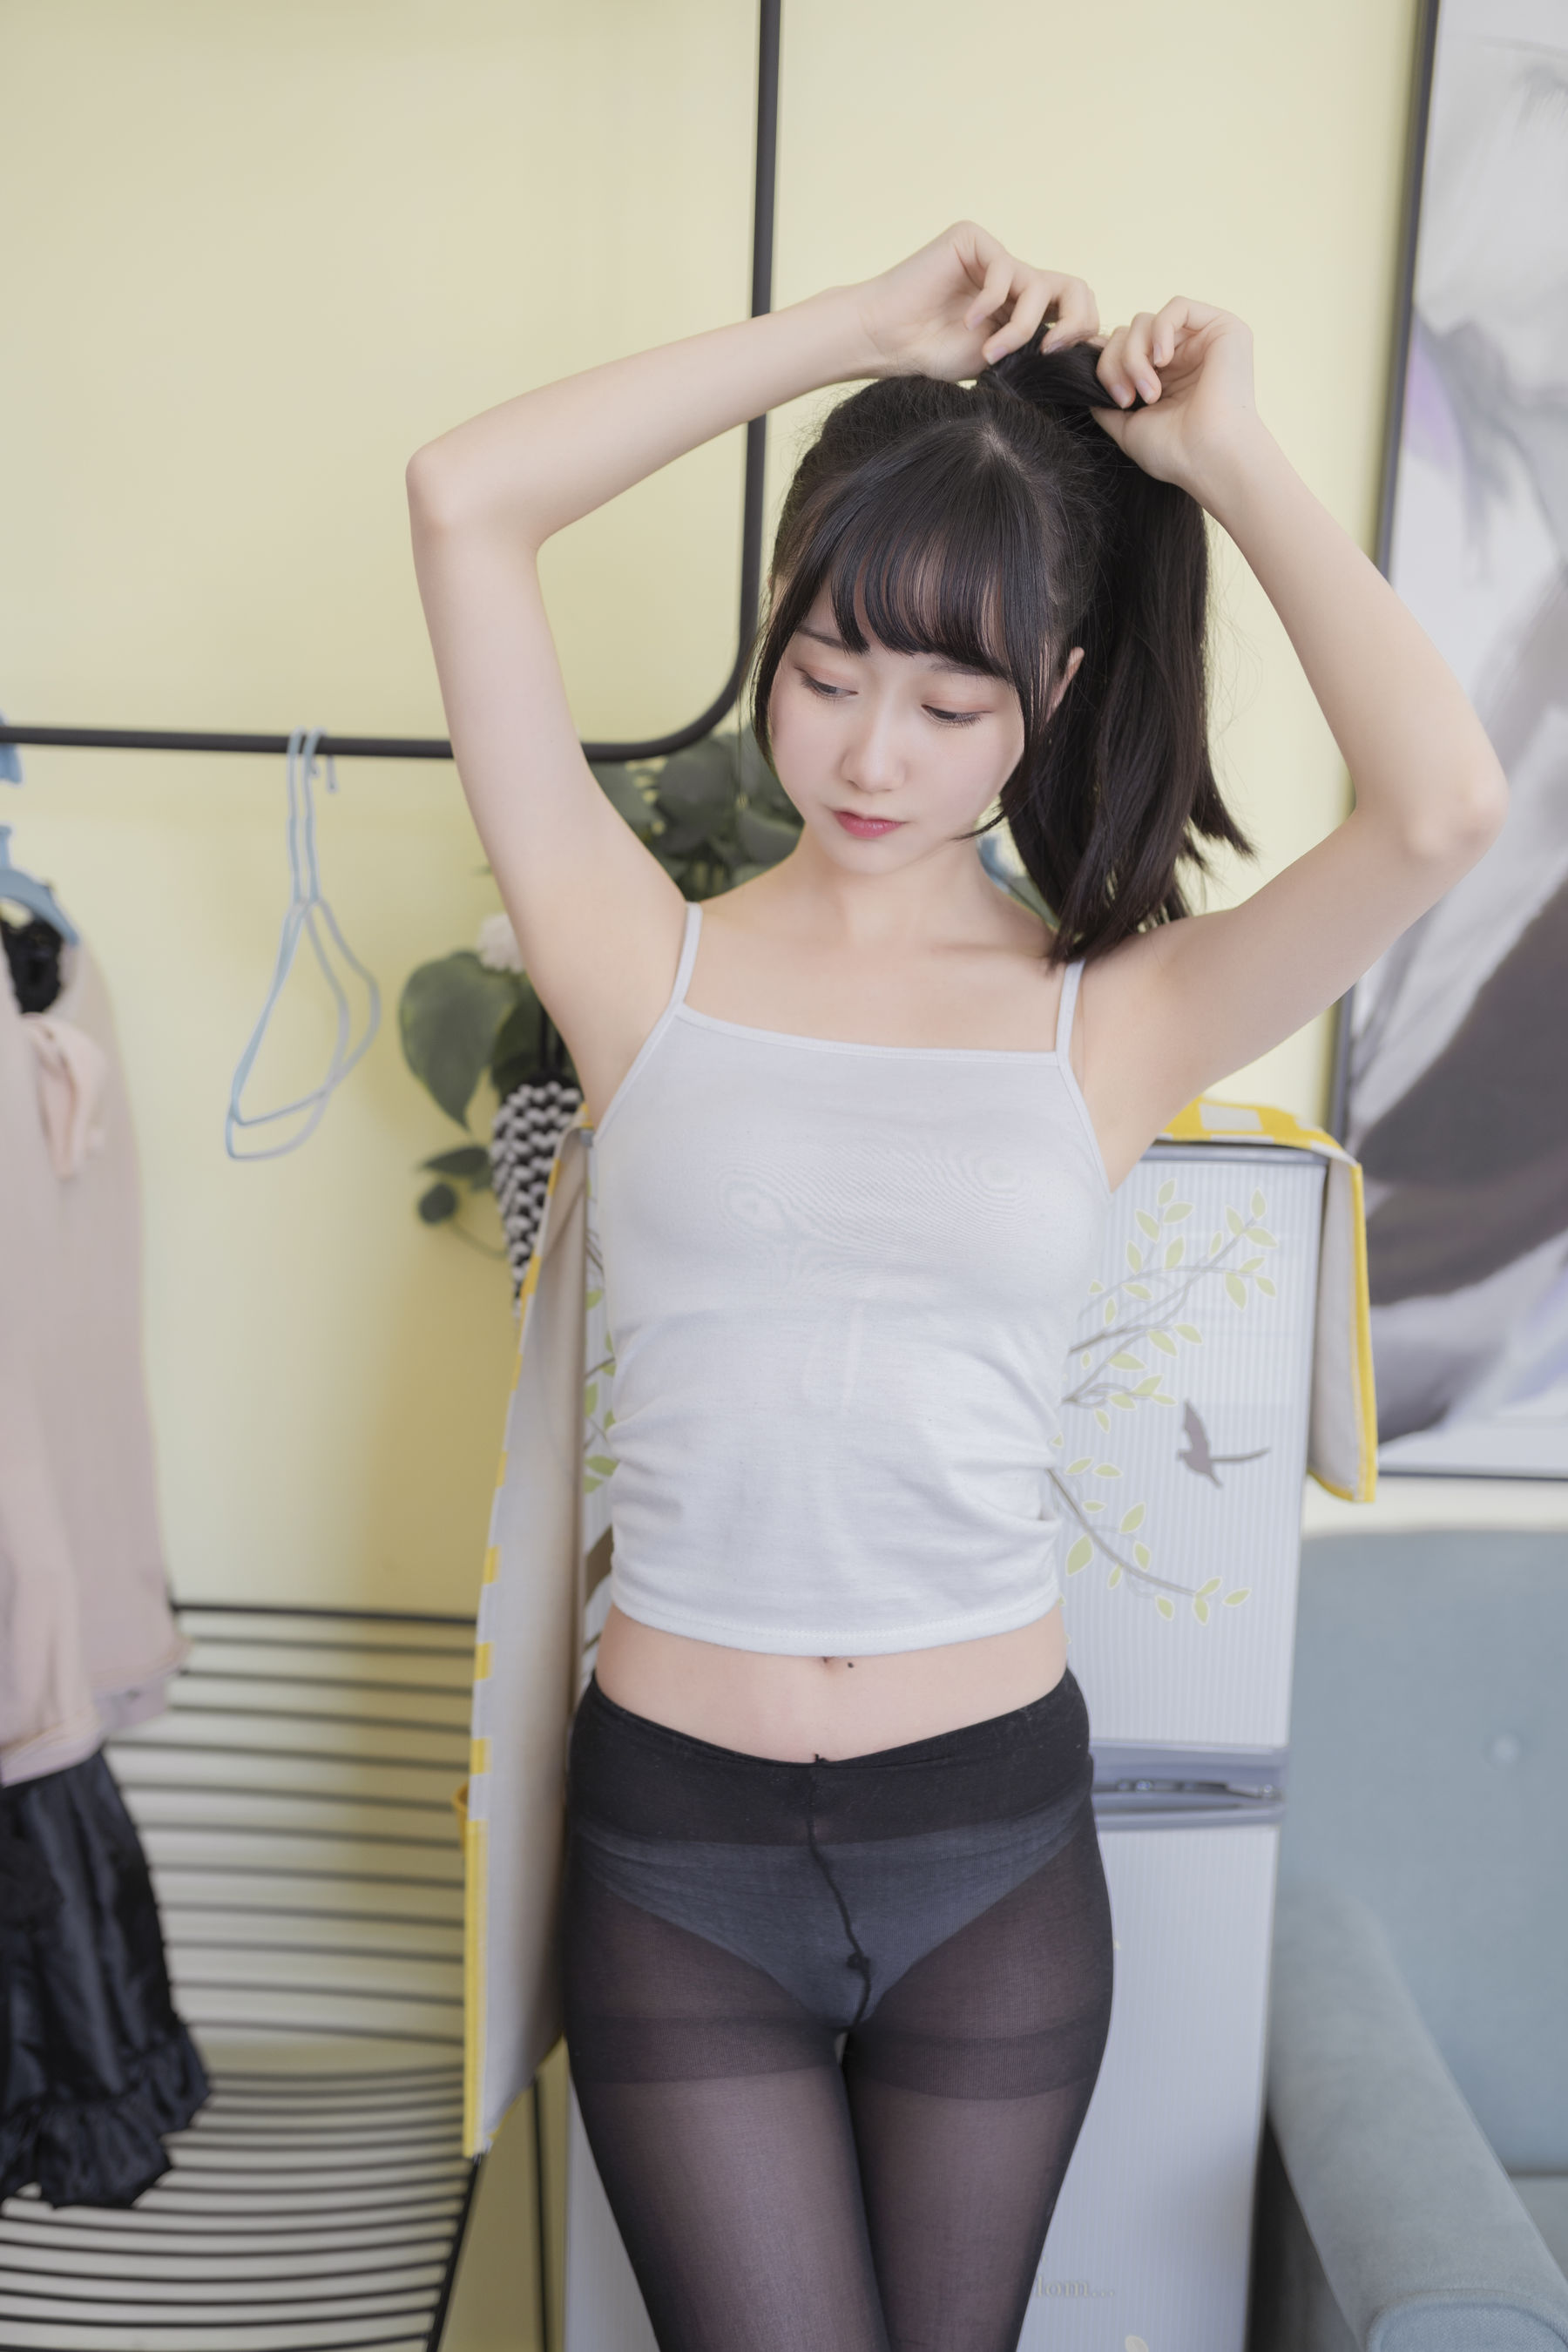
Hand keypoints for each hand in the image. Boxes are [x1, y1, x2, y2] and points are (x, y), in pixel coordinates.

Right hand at [854, 221, 1097, 382]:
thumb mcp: (1000, 361)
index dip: (1080, 333)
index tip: (1059, 363)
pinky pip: (1005, 270)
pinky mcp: (973, 241)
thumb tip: (1090, 356)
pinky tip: (967, 321)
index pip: (1075, 308)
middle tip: (1051, 350)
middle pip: (1075, 287)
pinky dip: (992, 303)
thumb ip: (1038, 351)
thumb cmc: (932, 355)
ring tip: (992, 352)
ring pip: (1039, 286)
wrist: (885, 341)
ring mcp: (994, 257)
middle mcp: (1013, 278)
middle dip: (1074, 322)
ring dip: (1021, 328)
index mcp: (1022, 307)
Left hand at [1090, 298, 1261, 500]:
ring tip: (1149, 392)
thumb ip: (1106, 401)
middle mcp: (1183, 355)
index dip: (1106, 363)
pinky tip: (1163, 361)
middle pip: (1129, 333)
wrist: (1211, 459)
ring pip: (1146, 321)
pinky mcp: (1223, 327)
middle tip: (1127, 399)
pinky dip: (1160, 331)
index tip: (1109, 396)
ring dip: (1135, 355)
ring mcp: (1202, 340)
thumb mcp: (1127, 426)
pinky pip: (1177, 306)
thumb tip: (1085, 381)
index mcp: (1164, 377)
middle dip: (1117, 362)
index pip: (1122, 349)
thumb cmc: (1174, 452)